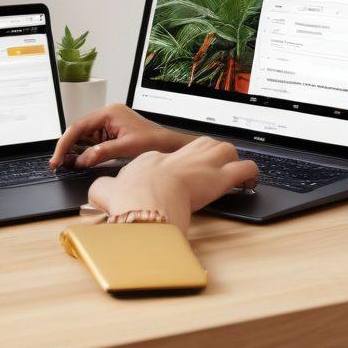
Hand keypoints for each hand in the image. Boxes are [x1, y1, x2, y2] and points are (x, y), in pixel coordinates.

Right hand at [50, 103, 195, 169]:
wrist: (170, 146)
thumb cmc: (154, 142)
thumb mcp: (126, 148)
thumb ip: (100, 153)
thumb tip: (80, 161)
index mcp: (109, 112)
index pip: (79, 126)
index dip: (65, 143)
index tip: (57, 158)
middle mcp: (107, 115)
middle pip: (78, 130)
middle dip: (67, 147)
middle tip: (57, 164)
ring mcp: (109, 124)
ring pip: (83, 137)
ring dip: (74, 150)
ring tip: (65, 165)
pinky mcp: (111, 133)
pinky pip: (92, 141)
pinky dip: (84, 152)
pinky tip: (78, 161)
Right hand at [87, 137, 259, 232]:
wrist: (146, 201)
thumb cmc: (130, 198)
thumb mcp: (108, 192)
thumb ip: (103, 190)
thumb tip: (97, 192)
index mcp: (154, 158)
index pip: (168, 156)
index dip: (174, 167)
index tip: (176, 178)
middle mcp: (180, 156)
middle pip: (199, 146)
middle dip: (205, 156)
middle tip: (206, 172)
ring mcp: (202, 165)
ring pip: (224, 149)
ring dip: (228, 160)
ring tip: (229, 172)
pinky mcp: (220, 178)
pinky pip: (244, 169)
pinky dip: (250, 174)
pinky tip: (250, 182)